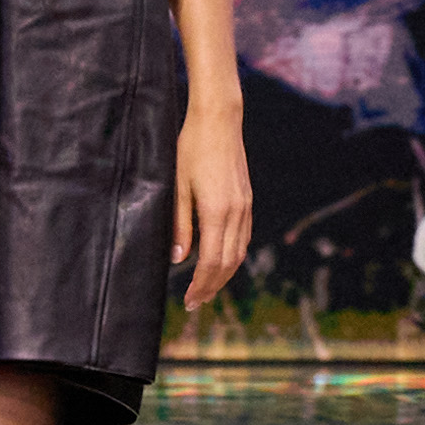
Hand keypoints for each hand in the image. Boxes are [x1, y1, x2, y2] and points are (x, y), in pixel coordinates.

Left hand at [172, 107, 252, 310]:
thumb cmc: (191, 149)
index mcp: (217, 211)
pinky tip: (222, 261)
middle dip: (212, 286)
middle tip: (195, 303)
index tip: (189, 301)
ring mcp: (245, 206)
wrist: (219, 121)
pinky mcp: (247, 199)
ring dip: (224, 274)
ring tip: (207, 288)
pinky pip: (243, 237)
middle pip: (228, 263)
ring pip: (239, 252)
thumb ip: (180, 224)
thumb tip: (179, 259)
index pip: (211, 261)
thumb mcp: (177, 186)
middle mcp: (236, 212)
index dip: (200, 285)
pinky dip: (233, 255)